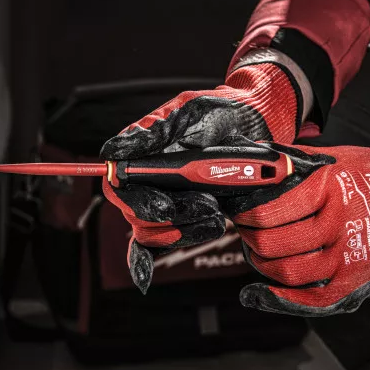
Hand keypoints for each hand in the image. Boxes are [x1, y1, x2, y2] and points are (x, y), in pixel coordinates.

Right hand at [100, 62, 301, 292]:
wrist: (255, 124)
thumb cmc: (219, 112)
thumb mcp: (189, 112)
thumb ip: (154, 131)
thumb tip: (114, 151)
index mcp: (142, 154)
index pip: (119, 186)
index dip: (138, 201)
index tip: (165, 205)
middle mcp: (149, 179)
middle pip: (138, 217)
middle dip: (173, 217)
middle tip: (207, 205)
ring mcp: (168, 198)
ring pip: (156, 234)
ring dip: (186, 229)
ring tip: (216, 212)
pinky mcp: (186, 214)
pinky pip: (166, 242)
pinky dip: (167, 251)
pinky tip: (171, 257)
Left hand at [218, 140, 369, 316]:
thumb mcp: (333, 157)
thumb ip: (292, 160)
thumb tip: (251, 156)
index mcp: (330, 188)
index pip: (272, 209)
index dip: (248, 214)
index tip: (241, 211)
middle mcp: (340, 222)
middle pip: (275, 243)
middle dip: (250, 239)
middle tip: (245, 231)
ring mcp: (349, 254)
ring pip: (288, 272)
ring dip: (263, 264)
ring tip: (258, 251)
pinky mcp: (355, 278)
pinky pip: (312, 297)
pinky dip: (284, 296)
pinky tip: (269, 286)